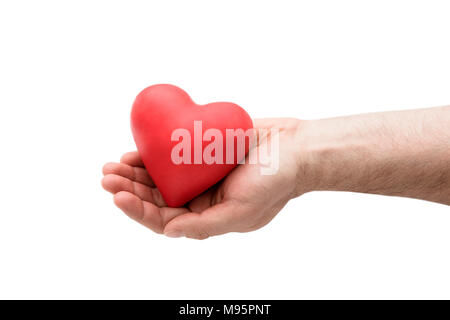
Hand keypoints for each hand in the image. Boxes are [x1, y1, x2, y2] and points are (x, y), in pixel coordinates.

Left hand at [101, 118, 305, 238]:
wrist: (296, 148)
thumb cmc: (276, 181)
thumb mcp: (244, 210)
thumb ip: (206, 226)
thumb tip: (169, 232)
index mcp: (207, 216)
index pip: (164, 220)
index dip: (137, 210)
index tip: (118, 194)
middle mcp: (200, 197)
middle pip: (155, 198)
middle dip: (129, 189)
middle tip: (107, 176)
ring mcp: (200, 173)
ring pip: (159, 177)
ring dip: (134, 172)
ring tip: (113, 164)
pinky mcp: (202, 150)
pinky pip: (171, 153)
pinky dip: (152, 153)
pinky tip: (136, 150)